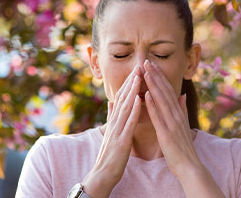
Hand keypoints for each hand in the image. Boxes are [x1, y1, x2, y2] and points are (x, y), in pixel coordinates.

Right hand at [81, 65, 141, 197]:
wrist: (102, 174)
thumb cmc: (110, 153)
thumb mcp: (111, 131)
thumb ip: (111, 115)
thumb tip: (111, 100)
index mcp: (115, 120)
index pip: (122, 98)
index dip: (129, 83)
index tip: (136, 70)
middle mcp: (115, 122)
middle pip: (123, 98)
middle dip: (131, 81)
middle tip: (138, 66)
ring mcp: (117, 130)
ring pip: (125, 107)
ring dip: (132, 90)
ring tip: (138, 76)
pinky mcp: (121, 140)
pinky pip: (128, 123)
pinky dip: (133, 110)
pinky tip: (139, 99)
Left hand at [143, 59, 201, 178]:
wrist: (189, 166)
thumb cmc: (183, 146)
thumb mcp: (184, 124)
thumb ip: (182, 108)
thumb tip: (181, 94)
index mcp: (178, 112)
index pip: (168, 90)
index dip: (160, 76)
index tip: (152, 65)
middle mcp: (176, 114)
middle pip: (164, 91)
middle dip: (155, 75)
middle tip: (146, 61)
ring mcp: (172, 123)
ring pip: (161, 100)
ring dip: (153, 85)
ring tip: (146, 71)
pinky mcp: (166, 133)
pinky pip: (158, 117)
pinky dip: (153, 105)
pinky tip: (146, 94)